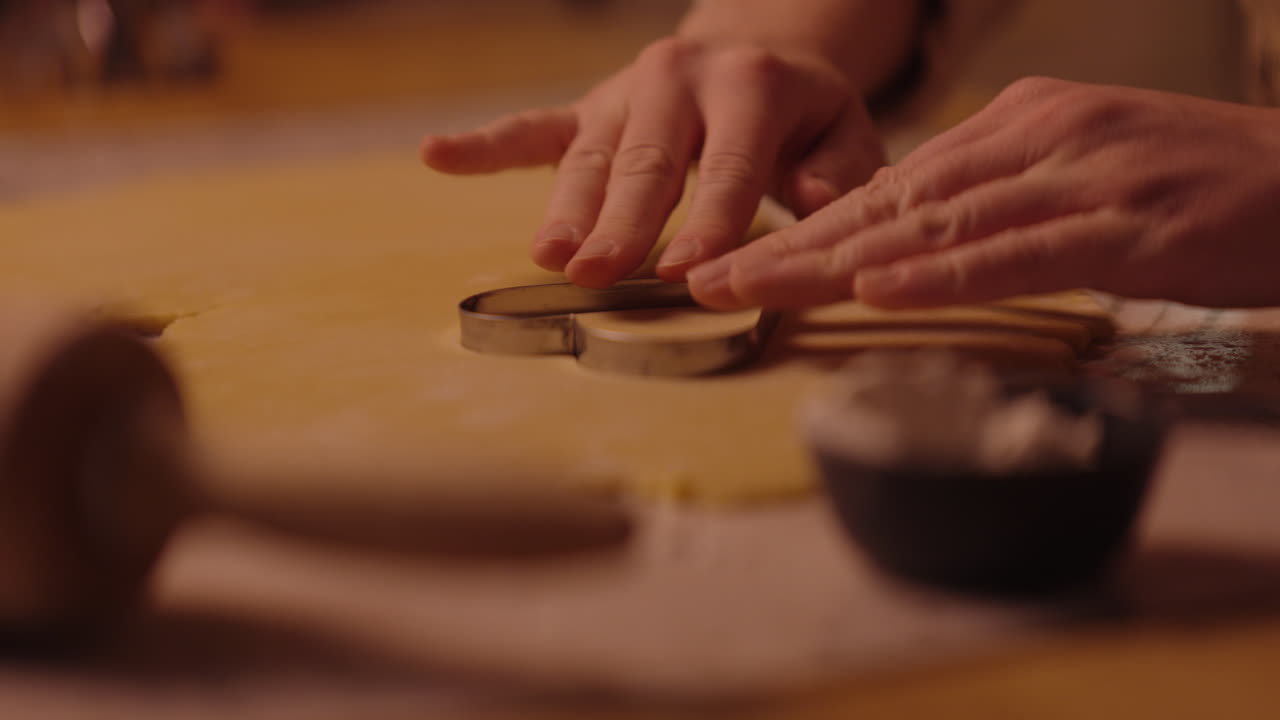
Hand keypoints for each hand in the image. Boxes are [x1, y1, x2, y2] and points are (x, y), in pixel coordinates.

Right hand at [420, 36, 884, 287]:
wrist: (754, 57)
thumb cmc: (803, 117)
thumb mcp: (844, 131)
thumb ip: (840, 169)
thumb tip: (813, 199)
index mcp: (748, 85)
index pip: (728, 163)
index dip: (710, 220)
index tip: (688, 273)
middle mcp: (677, 78)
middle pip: (645, 161)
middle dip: (622, 222)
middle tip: (599, 275)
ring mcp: (624, 93)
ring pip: (590, 155)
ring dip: (567, 208)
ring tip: (550, 255)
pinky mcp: (588, 109)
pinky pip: (533, 128)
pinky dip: (485, 146)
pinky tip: (438, 155)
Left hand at [689, 77, 1279, 308]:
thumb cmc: (1199, 193)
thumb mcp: (1079, 182)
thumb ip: (998, 208)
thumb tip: (911, 246)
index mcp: (1018, 126)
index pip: (890, 185)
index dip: (804, 226)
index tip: (734, 260)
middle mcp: (1036, 137)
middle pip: (890, 201)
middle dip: (791, 244)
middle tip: (706, 276)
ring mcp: (1083, 174)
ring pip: (935, 223)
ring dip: (836, 260)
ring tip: (755, 287)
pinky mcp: (1131, 223)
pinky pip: (1020, 252)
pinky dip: (944, 273)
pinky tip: (878, 289)